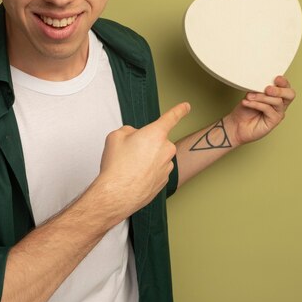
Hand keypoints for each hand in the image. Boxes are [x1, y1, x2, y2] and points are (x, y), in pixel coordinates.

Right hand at [94, 102, 190, 218]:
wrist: (117, 194)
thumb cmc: (117, 167)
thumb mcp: (115, 137)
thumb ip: (129, 131)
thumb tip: (134, 136)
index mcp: (156, 134)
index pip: (171, 117)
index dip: (180, 110)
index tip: (186, 107)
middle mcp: (166, 149)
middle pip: (157, 140)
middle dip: (145, 144)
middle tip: (129, 153)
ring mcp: (166, 166)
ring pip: (156, 156)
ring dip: (146, 159)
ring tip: (129, 167)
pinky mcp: (164, 181)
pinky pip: (156, 170)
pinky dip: (146, 172)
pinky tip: (134, 177)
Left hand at [225, 76, 294, 146]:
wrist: (237, 124)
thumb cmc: (245, 110)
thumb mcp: (251, 94)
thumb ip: (259, 89)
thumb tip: (261, 83)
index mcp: (277, 95)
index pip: (286, 86)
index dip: (283, 82)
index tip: (276, 78)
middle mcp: (280, 104)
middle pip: (290, 94)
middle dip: (279, 90)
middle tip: (267, 89)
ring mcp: (278, 113)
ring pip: (277, 101)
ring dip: (262, 97)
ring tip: (249, 97)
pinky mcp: (274, 121)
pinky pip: (268, 109)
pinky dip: (257, 104)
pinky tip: (248, 103)